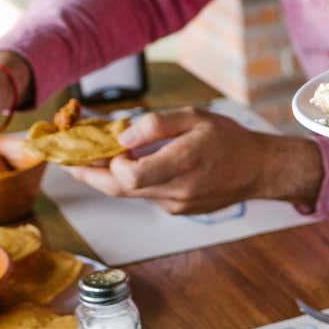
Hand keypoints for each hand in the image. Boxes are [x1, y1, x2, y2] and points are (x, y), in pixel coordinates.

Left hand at [65, 107, 324, 213]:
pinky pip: (148, 196)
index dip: (109, 162)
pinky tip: (136, 165)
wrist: (259, 170)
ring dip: (112, 177)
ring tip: (98, 157)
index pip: (128, 176)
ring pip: (131, 194)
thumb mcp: (196, 117)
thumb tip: (121, 137)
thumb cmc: (230, 139)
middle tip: (69, 161)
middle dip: (91, 174)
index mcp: (182, 164)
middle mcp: (176, 191)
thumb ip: (157, 124)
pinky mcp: (179, 210)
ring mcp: (176, 205)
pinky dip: (135, 181)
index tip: (106, 144)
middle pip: (119, 190)